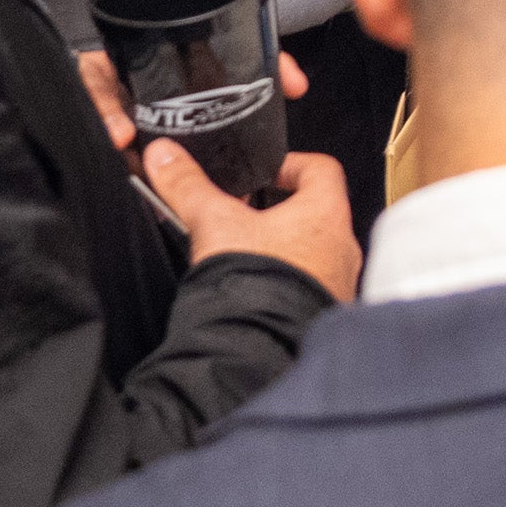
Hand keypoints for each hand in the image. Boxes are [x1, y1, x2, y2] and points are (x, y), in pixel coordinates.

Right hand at [74, 52, 359, 300]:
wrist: (258, 351)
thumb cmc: (253, 286)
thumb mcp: (213, 223)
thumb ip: (188, 186)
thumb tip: (164, 155)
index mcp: (326, 215)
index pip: (320, 169)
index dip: (289, 164)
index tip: (261, 170)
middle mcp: (341, 249)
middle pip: (313, 211)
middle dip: (274, 209)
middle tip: (241, 210)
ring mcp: (336, 285)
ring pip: (310, 251)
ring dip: (278, 246)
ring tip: (240, 249)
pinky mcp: (321, 313)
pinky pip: (306, 285)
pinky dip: (281, 278)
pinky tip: (250, 285)